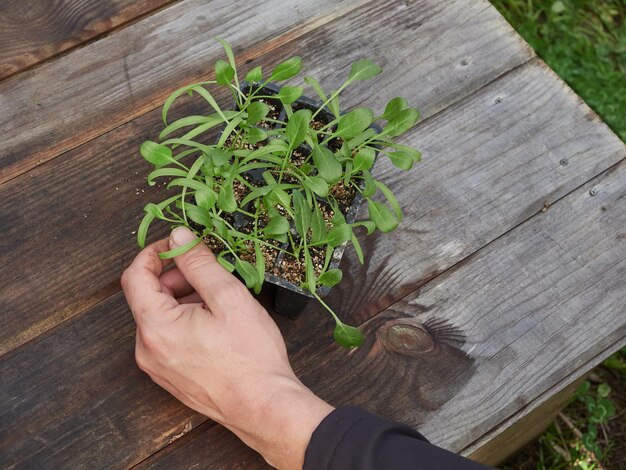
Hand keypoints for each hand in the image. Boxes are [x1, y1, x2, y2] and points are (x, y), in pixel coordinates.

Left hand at [121, 227, 332, 468]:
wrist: (264, 407)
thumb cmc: (251, 356)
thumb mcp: (228, 298)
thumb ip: (200, 263)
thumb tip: (179, 236)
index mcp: (155, 327)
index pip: (135, 276)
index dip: (155, 252)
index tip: (180, 244)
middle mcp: (147, 348)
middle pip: (148, 296)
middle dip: (177, 276)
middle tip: (212, 273)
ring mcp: (157, 366)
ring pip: (160, 316)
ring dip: (184, 298)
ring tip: (220, 302)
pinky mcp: (169, 376)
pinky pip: (167, 336)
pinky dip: (185, 320)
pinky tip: (216, 323)